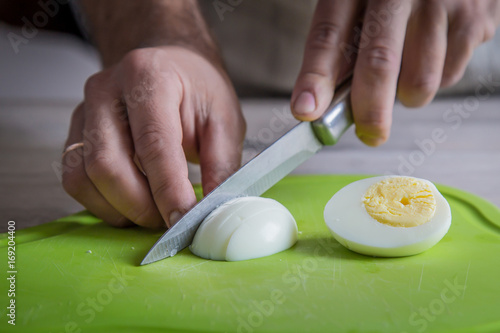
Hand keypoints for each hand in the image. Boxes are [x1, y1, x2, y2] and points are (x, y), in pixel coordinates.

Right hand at [62, 46, 245, 227]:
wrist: (169, 66)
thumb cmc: (197, 90)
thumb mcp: (224, 118)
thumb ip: (221, 163)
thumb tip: (213, 210)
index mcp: (149, 77)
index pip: (153, 143)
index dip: (167, 189)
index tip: (183, 219)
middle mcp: (106, 90)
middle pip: (107, 164)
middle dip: (141, 206)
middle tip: (171, 220)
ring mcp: (84, 111)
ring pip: (84, 177)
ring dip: (120, 209)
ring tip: (155, 212)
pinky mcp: (74, 132)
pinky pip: (75, 180)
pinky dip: (103, 204)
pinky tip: (132, 203)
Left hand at [292, 0, 499, 145]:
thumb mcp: (361, 6)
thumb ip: (344, 47)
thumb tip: (323, 104)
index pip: (328, 36)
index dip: (315, 78)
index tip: (306, 110)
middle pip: (379, 63)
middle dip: (369, 111)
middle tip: (369, 134)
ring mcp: (439, 3)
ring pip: (419, 82)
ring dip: (407, 96)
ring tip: (406, 70)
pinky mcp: (473, 20)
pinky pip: (449, 76)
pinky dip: (436, 79)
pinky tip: (433, 53)